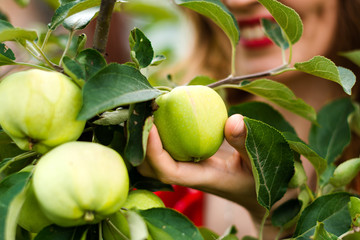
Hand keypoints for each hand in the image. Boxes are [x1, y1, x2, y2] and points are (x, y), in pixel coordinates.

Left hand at [138, 114, 261, 212]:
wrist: (252, 192)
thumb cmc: (256, 179)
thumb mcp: (257, 161)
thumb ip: (246, 142)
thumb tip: (234, 119)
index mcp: (200, 178)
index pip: (167, 170)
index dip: (154, 151)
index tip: (151, 126)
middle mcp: (186, 175)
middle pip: (149, 167)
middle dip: (139, 144)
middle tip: (141, 111)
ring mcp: (184, 168)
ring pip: (151, 159)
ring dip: (143, 137)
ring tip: (145, 109)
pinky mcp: (185, 160)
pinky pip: (162, 148)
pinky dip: (155, 133)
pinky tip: (158, 112)